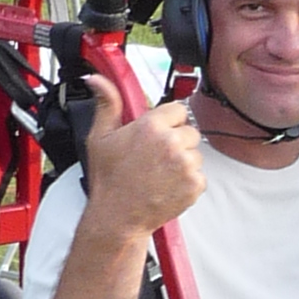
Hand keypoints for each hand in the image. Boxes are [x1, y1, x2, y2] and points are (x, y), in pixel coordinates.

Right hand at [80, 79, 205, 244]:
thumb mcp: (100, 138)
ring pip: (196, 154)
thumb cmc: (109, 181)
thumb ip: (107, 104)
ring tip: (159, 173)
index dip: (168, 121)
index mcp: (151, 126)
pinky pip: (200, 176)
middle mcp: (171, 142)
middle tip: (156, 157)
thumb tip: (98, 80)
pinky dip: (188, 182)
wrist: (117, 217)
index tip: (158, 133)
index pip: (178, 109)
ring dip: (183, 162)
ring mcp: (185, 164)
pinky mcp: (194, 185)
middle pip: (189, 131)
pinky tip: (167, 185)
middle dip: (177, 141)